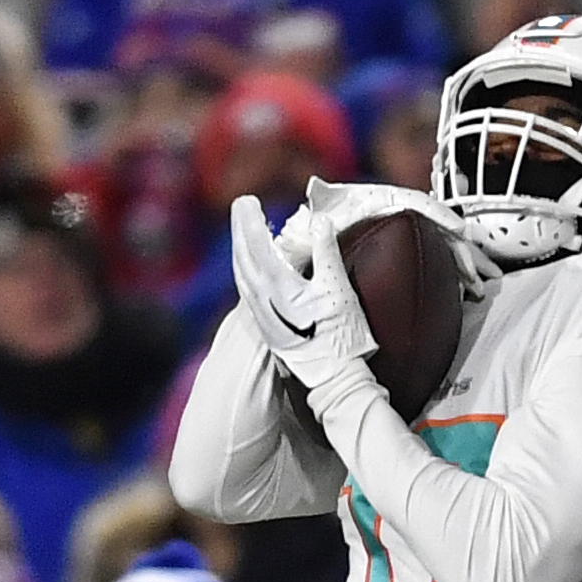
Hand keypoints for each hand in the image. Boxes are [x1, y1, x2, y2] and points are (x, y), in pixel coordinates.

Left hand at [228, 195, 374, 400]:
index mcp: (279, 289)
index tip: (248, 201)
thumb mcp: (339, 292)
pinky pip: (248, 291)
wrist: (334, 380)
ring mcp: (263, 317)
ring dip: (240, 249)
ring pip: (242, 276)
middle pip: (243, 259)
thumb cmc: (341, 338)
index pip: (257, 246)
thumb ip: (326, 254)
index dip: (251, 222)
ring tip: (244, 229)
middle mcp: (263, 303)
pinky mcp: (268, 329)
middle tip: (242, 206)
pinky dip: (246, 270)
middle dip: (240, 230)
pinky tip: (251, 267)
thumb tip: (320, 222)